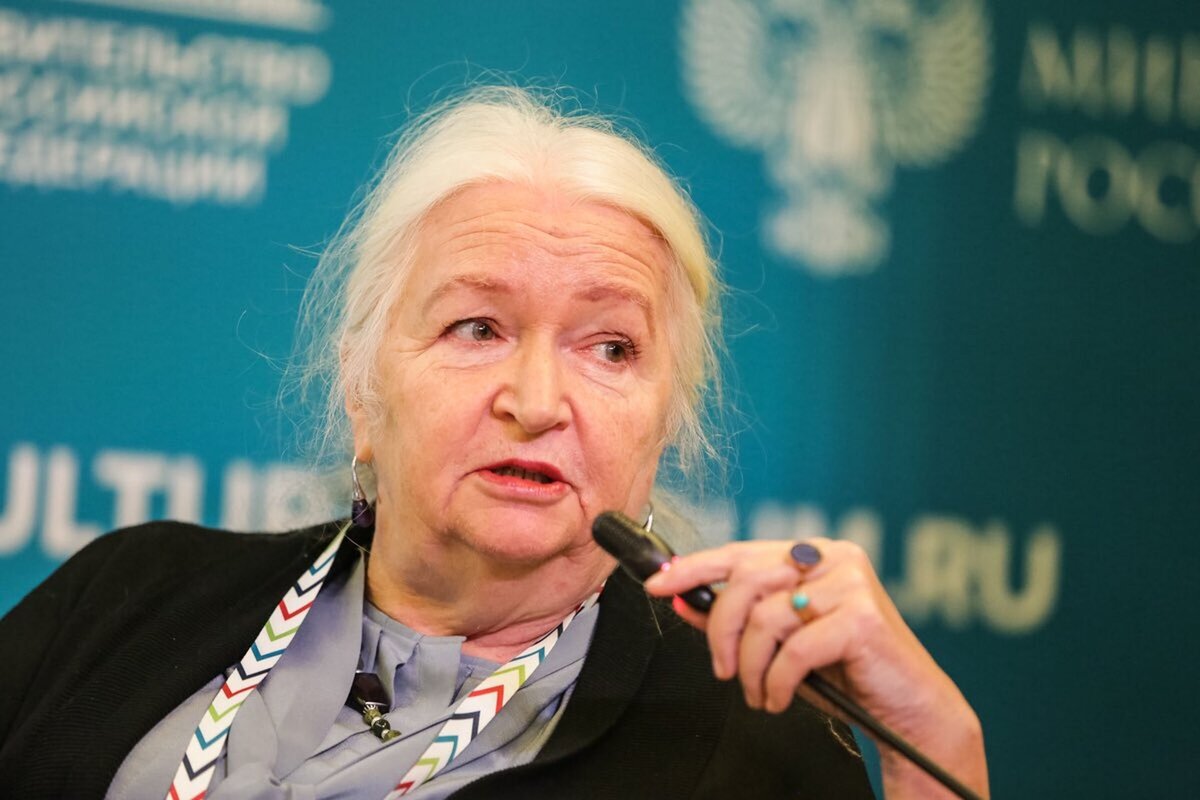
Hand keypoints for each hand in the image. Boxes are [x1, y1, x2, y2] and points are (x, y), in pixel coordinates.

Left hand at [643, 538, 988, 799]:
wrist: (910, 709)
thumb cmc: (847, 672)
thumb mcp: (782, 643)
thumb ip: (737, 619)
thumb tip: (683, 601)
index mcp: (813, 554)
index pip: (740, 552)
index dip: (693, 567)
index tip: (657, 584)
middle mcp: (833, 558)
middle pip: (745, 581)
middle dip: (721, 632)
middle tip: (723, 671)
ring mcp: (851, 584)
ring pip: (765, 618)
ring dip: (751, 667)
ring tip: (759, 691)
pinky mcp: (863, 618)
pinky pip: (793, 649)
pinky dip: (777, 682)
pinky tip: (781, 697)